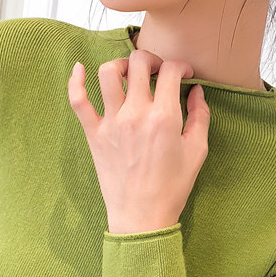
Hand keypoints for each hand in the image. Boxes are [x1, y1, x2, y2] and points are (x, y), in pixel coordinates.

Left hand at [68, 49, 209, 234]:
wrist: (142, 217)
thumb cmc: (171, 188)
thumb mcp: (197, 152)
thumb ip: (200, 116)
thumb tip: (196, 92)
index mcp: (164, 117)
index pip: (170, 71)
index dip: (181, 67)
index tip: (184, 75)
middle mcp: (135, 114)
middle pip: (138, 63)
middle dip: (152, 60)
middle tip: (157, 73)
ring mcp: (111, 123)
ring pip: (108, 73)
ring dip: (121, 65)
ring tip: (129, 74)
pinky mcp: (94, 135)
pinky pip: (78, 101)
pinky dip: (75, 81)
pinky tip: (79, 69)